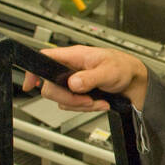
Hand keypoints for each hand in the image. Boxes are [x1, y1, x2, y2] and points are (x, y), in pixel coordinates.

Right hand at [22, 45, 148, 111]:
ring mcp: (73, 82)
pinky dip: (86, 108)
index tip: (30, 84)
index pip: (45, 58)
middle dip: (68, 98)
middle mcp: (70, 69)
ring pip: (62, 99)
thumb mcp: (109, 72)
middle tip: (86, 100)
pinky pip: (72, 105)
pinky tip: (99, 103)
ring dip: (80, 105)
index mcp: (74, 56)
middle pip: (51, 86)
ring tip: (98, 101)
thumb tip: (73, 83)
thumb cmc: (124, 68)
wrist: (134, 82)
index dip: (34, 70)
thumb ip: (91, 78)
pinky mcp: (78, 93)